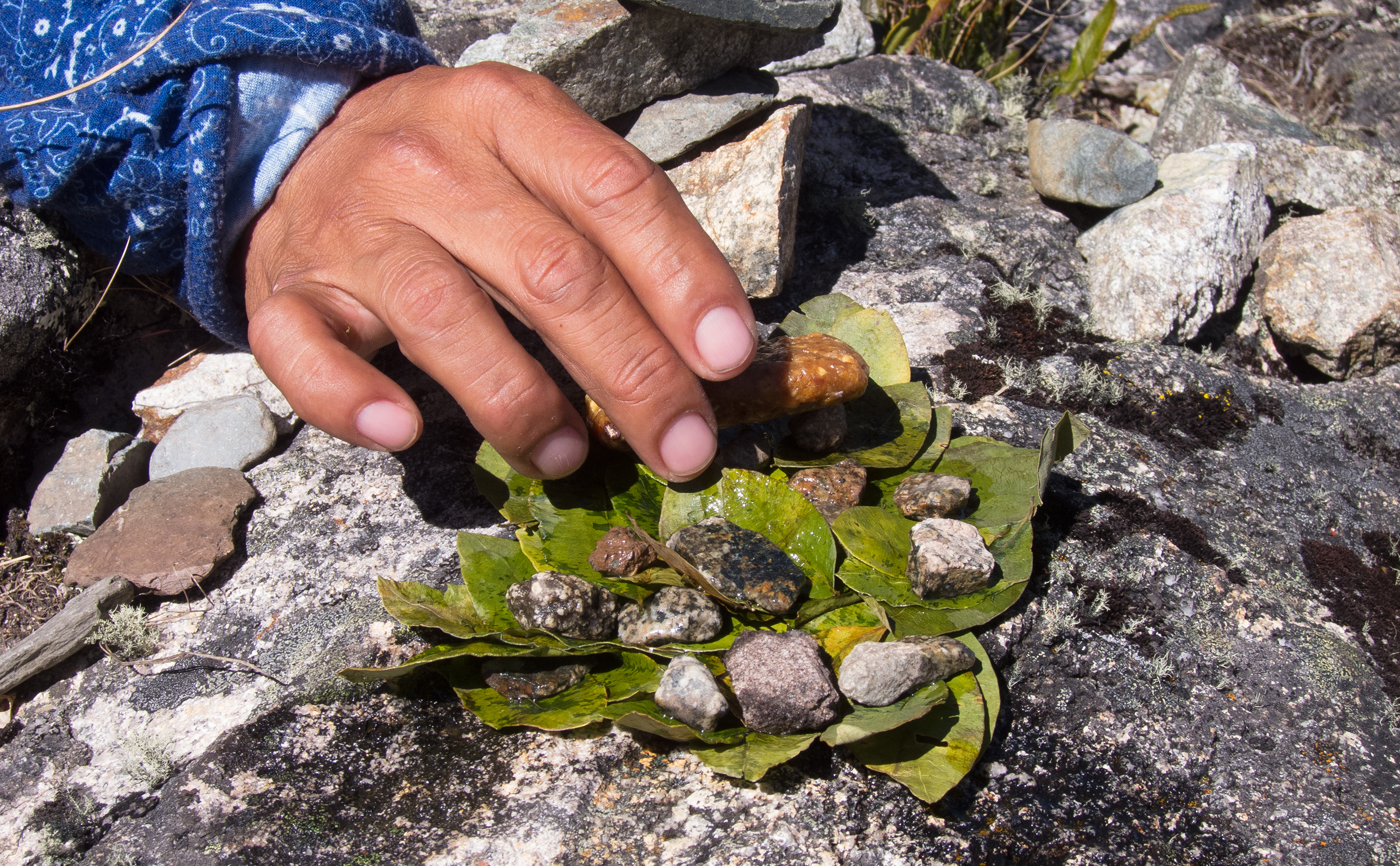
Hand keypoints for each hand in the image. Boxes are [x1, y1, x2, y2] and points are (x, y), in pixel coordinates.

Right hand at [243, 63, 756, 481]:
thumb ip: (612, 232)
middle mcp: (429, 160)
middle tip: (681, 448)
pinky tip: (405, 432)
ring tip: (569, 456)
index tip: (729, 359)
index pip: (614, 191)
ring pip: (442, 318)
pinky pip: (306, 352)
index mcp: (509, 114)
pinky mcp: (284, 289)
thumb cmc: (453, 172)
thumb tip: (708, 346)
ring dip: (519, 402)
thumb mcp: (534, 160)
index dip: (682, 277)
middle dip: (632, 371)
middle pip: (550, 270)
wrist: (301, 141)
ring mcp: (351, 224)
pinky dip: (352, 401)